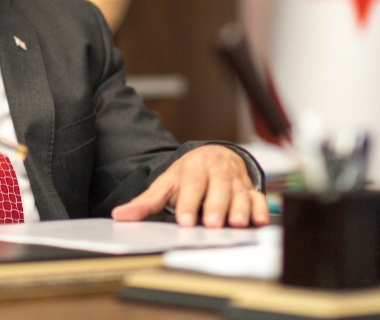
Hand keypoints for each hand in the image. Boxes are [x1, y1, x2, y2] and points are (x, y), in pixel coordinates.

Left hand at [111, 145, 268, 227]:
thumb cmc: (188, 174)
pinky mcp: (251, 188)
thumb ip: (146, 201)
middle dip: (216, 206)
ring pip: (239, 193)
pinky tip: (259, 220)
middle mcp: (218, 171)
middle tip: (212, 224)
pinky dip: (260, 208)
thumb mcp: (167, 183)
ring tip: (236, 224)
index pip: (192, 184)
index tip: (184, 221)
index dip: (189, 202)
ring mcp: (236, 179)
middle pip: (218, 188)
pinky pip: (258, 197)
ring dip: (240, 208)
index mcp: (195, 167)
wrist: (214, 155)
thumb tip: (119, 215)